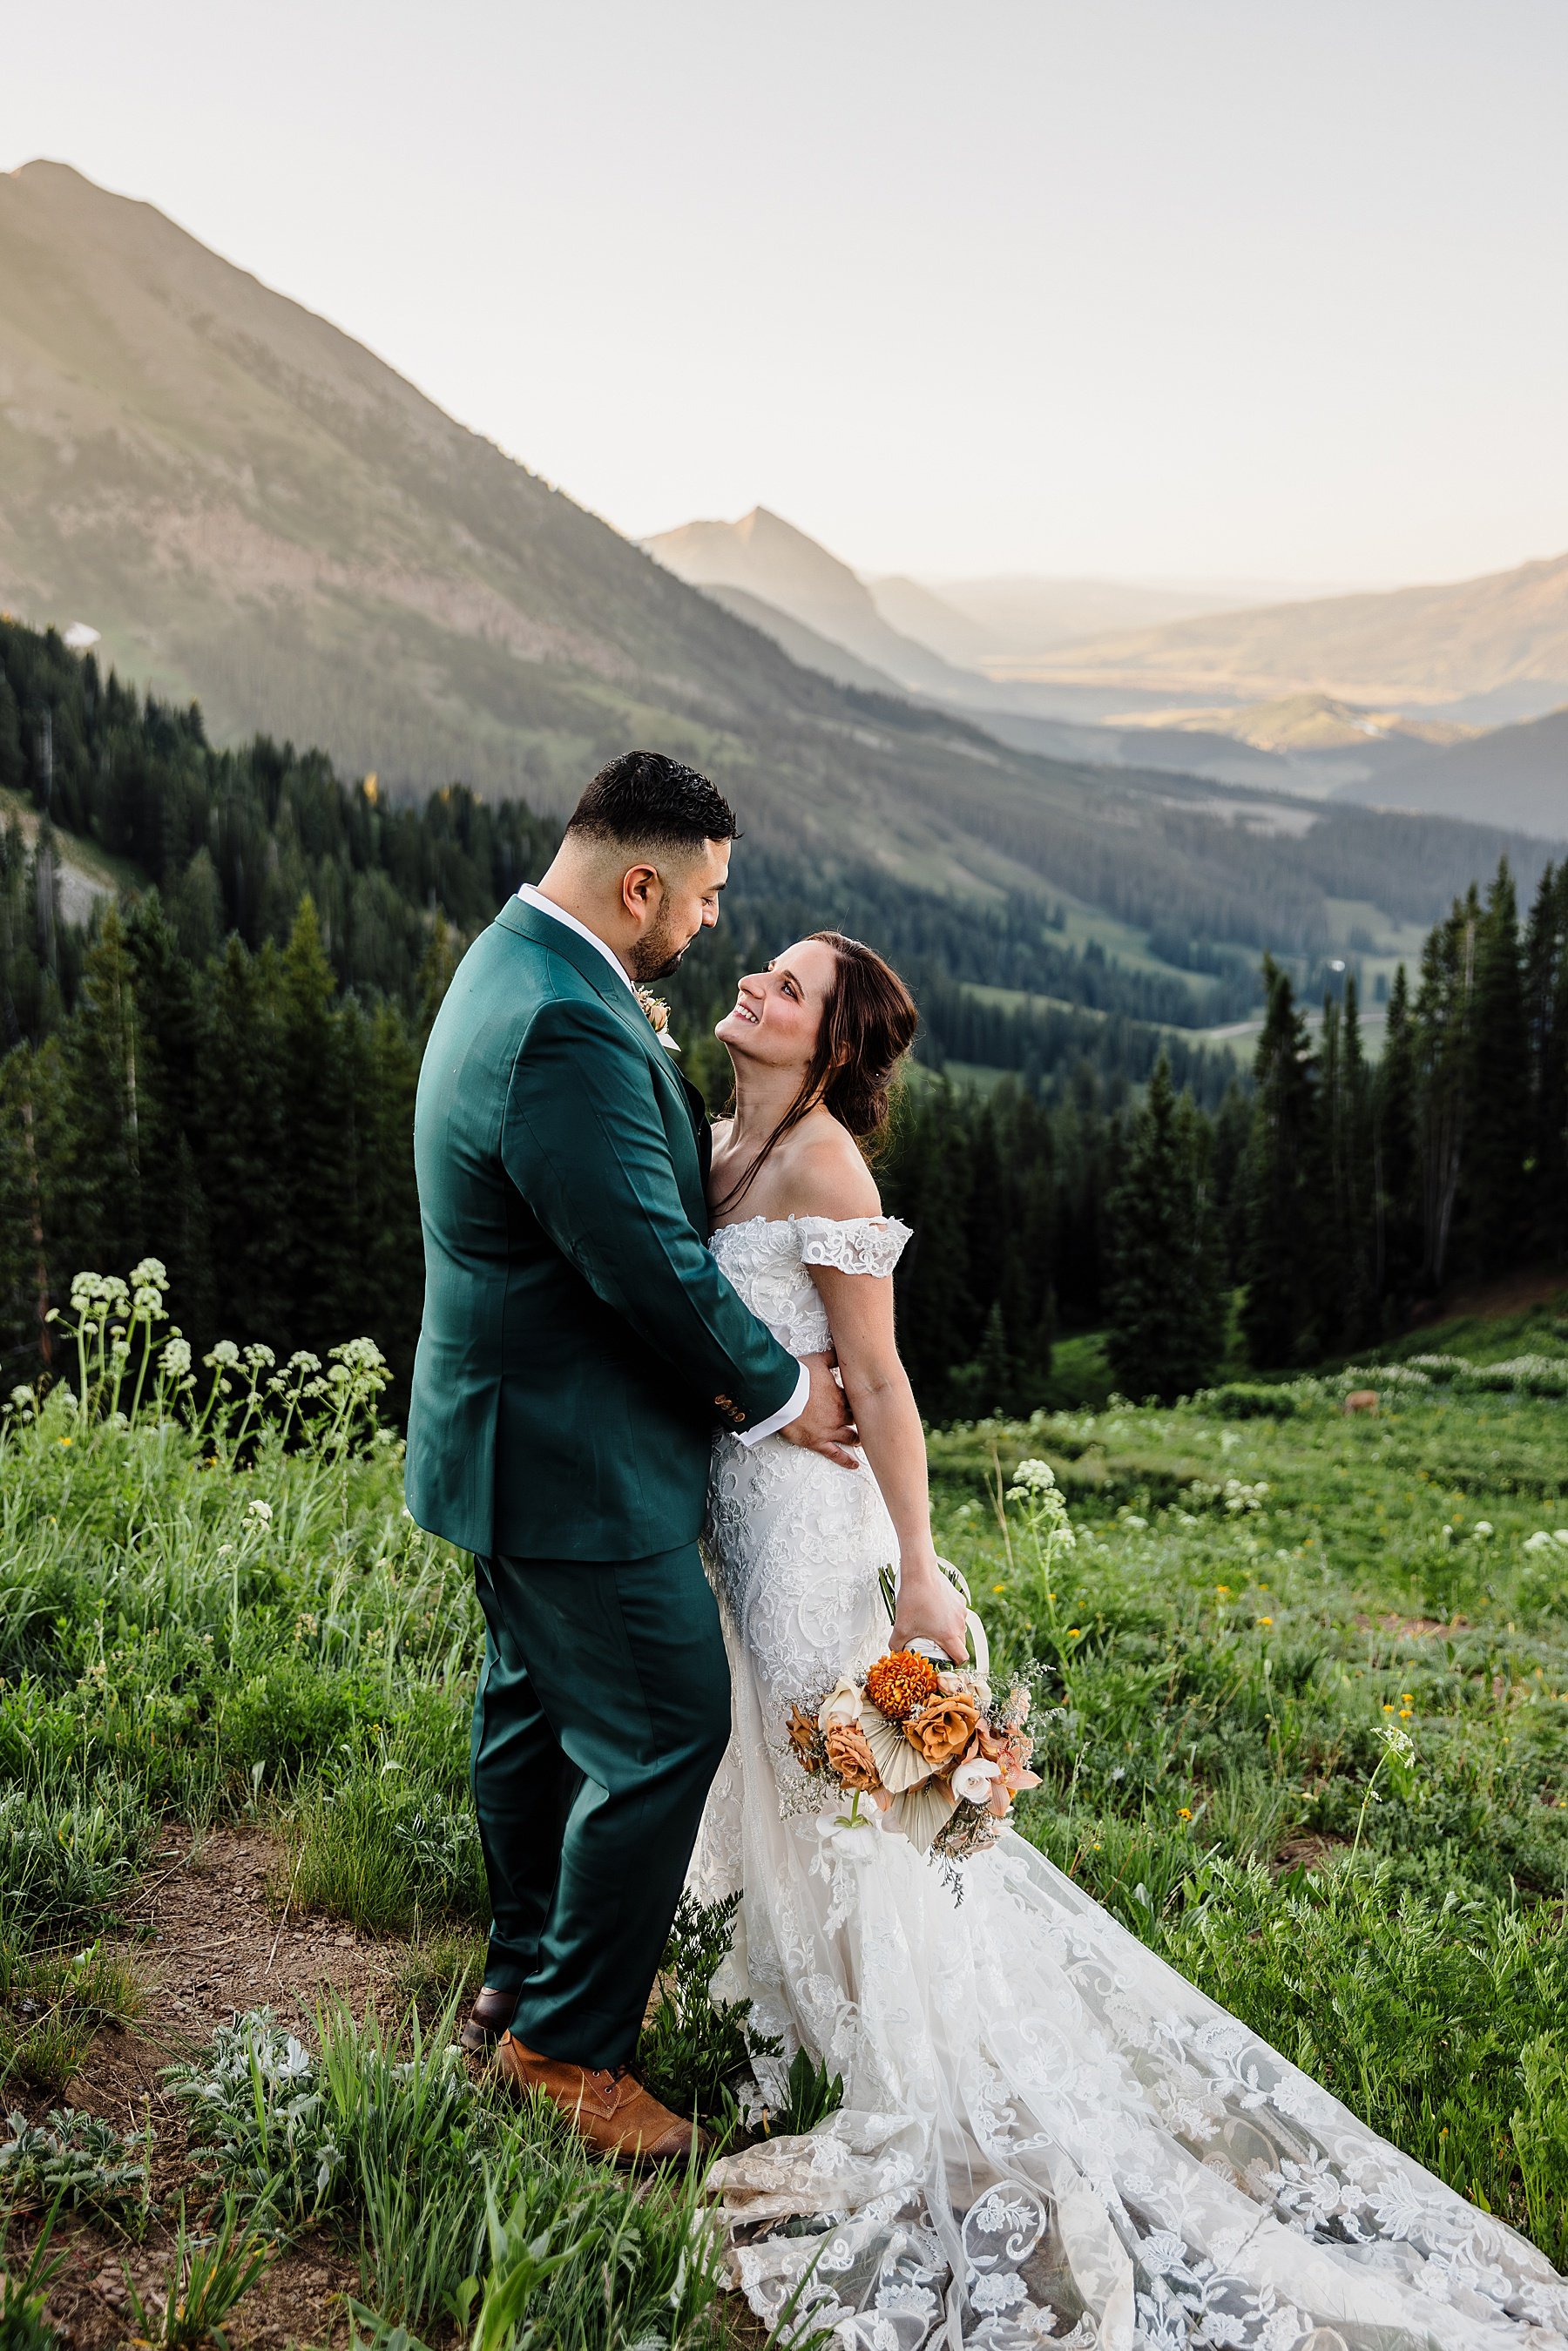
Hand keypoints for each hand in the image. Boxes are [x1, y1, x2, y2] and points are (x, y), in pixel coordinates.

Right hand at [779, 1353, 859, 1470]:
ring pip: (850, 1437)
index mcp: (840, 1395)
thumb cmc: (796, 1377)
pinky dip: (846, 1460)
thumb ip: (831, 1357)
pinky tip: (854, 1464)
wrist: (781, 1393)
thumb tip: (840, 1350)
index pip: (857, 1401)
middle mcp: (839, 1414)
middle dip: (863, 1420)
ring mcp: (829, 1429)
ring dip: (858, 1439)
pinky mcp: (817, 1442)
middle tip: (871, 1423)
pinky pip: (835, 1454)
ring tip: (863, 1441)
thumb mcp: (817, 1361)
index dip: (862, 1402)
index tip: (868, 1402)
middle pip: (857, 1419)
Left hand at [891, 1558, 969, 1663]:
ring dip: (949, 1631)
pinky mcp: (959, 1599)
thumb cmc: (913, 1598)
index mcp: (949, 1634)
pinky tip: (933, 1611)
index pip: (962, 1657)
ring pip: (959, 1628)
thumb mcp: (900, 1627)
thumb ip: (896, 1645)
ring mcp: (961, 1611)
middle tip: (934, 1646)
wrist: (920, 1572)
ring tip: (932, 1627)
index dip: (954, 1663)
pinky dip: (948, 1616)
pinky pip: (957, 1614)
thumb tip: (895, 1653)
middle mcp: (959, 1623)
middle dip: (949, 1648)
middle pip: (961, 1643)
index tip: (944, 1661)